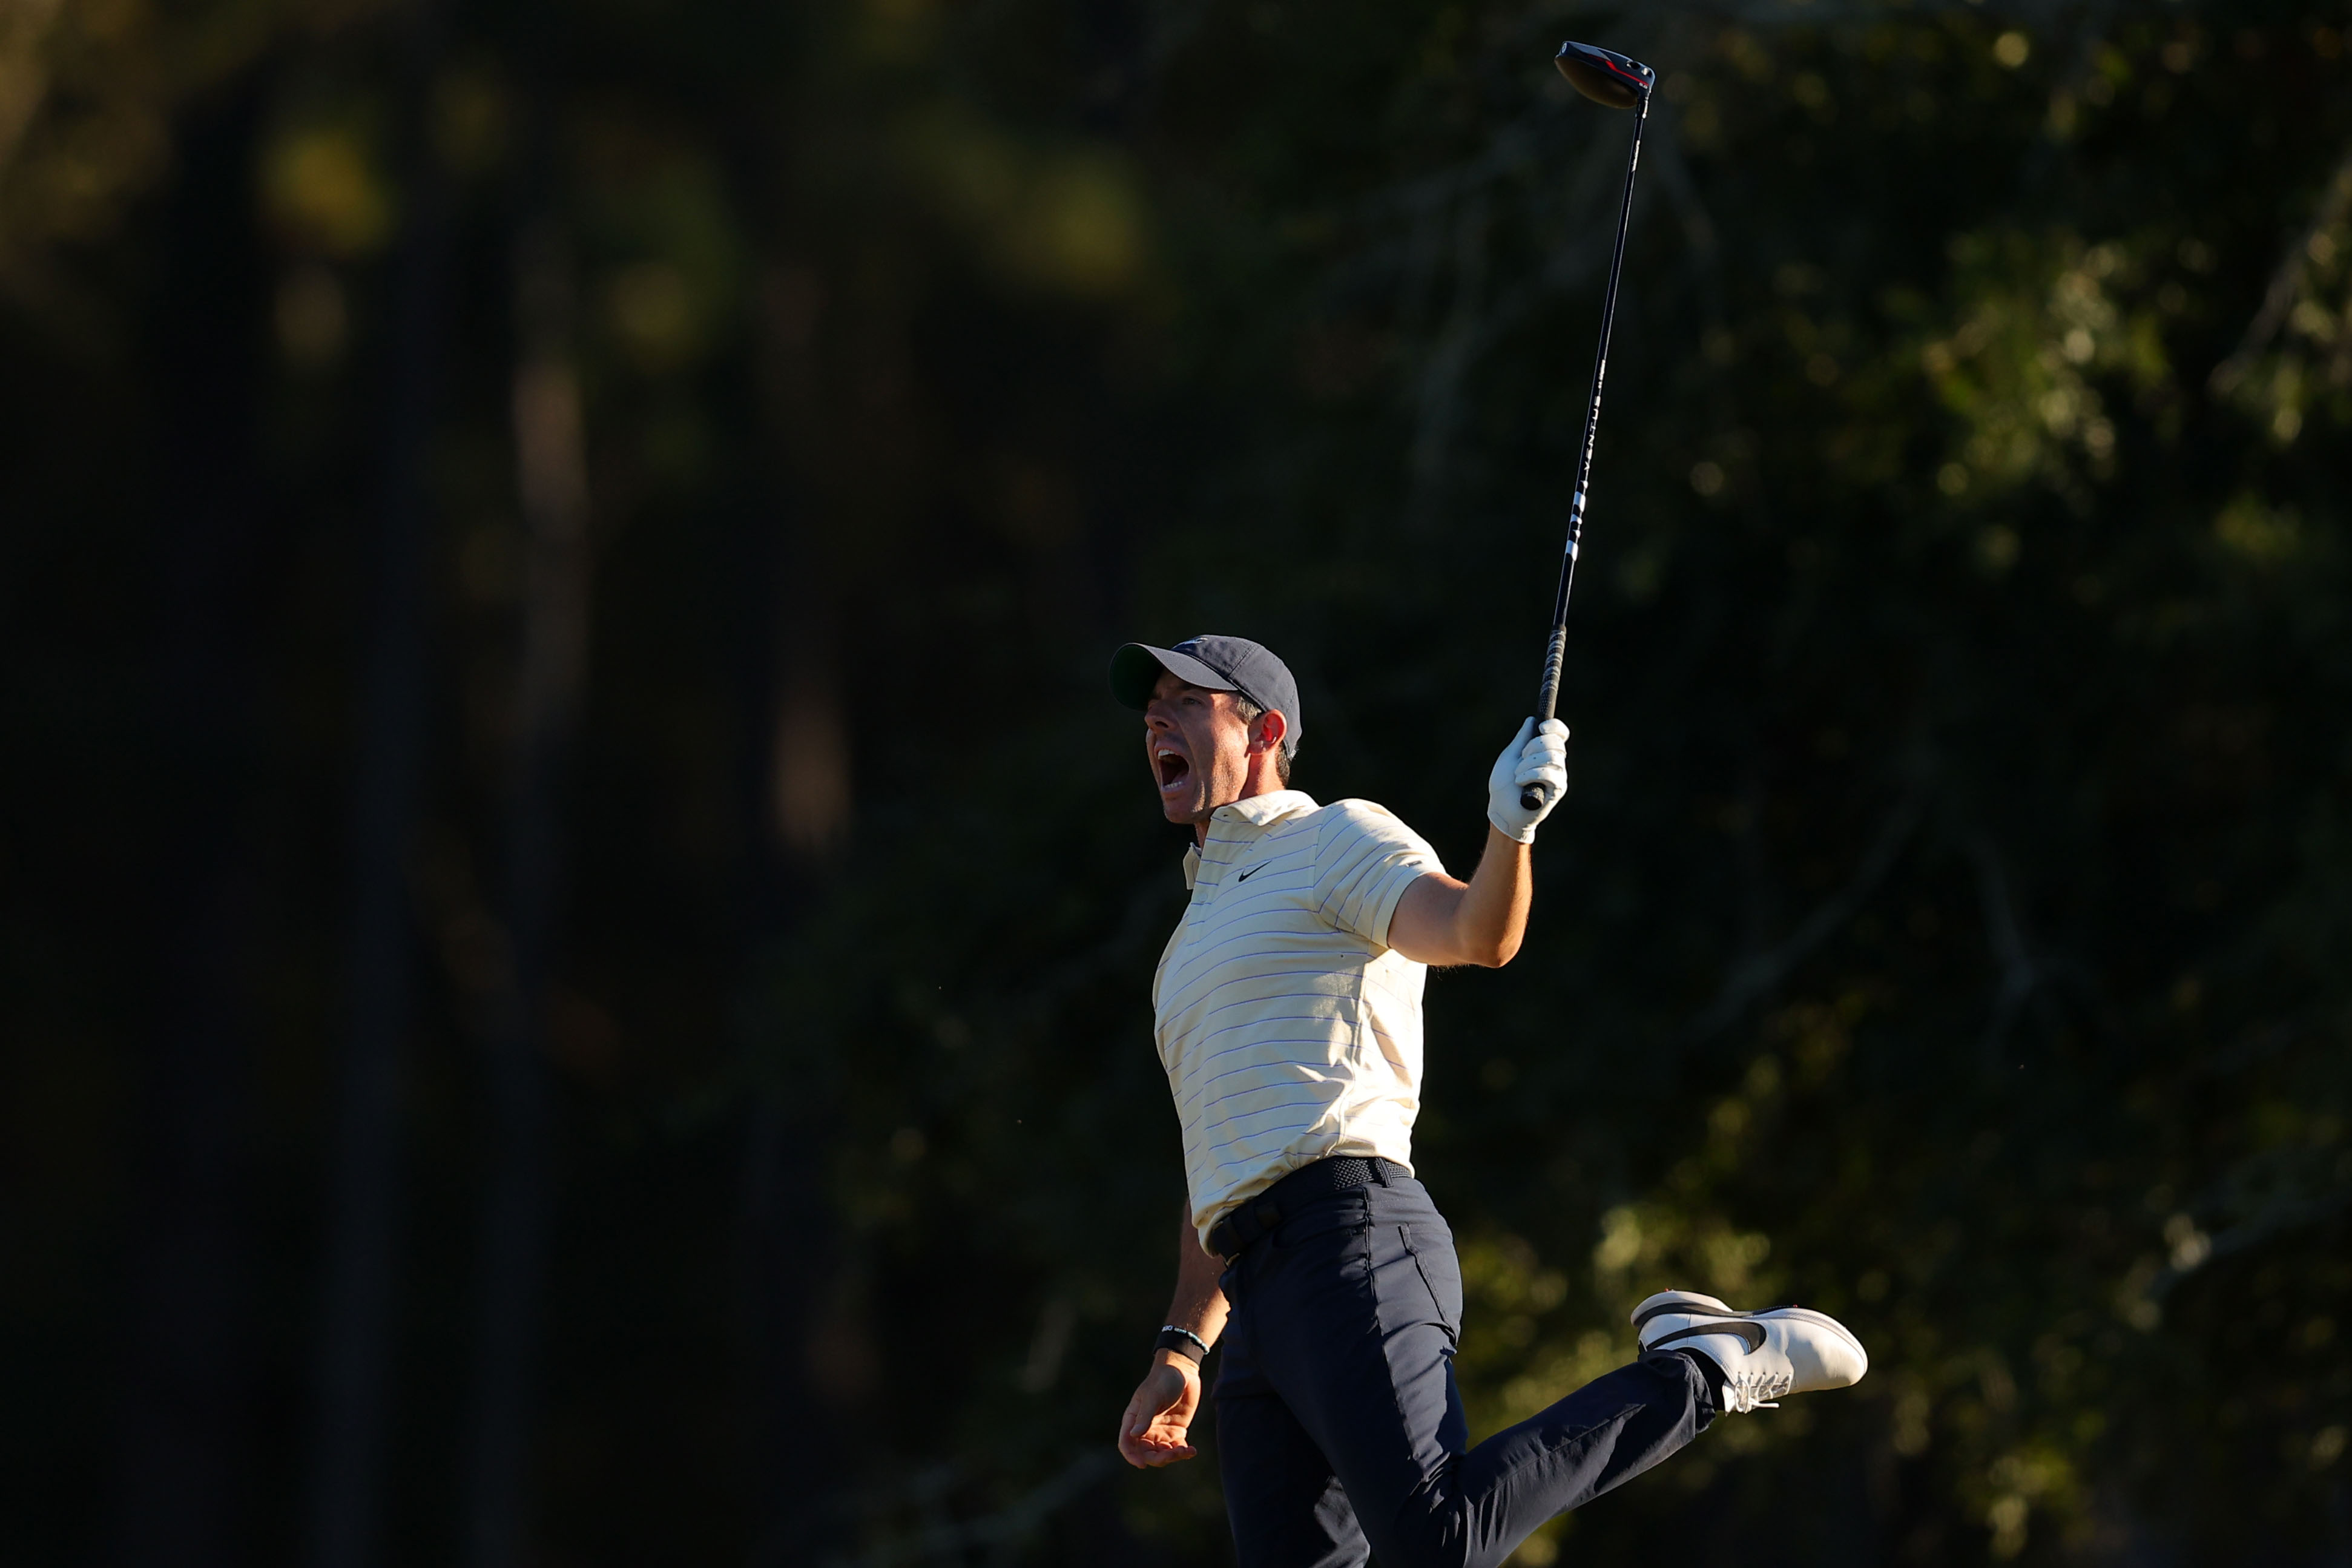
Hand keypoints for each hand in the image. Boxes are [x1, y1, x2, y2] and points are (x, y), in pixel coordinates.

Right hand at [1116, 1354, 1201, 1467]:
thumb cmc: (1163, 1379)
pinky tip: (1192, 1451)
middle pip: (1146, 1453)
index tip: (1142, 1465)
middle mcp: (1145, 1429)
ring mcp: (1161, 1431)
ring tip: (1186, 1451)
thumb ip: (1145, 1416)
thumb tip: (1134, 1434)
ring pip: (1163, 1454)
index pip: (1127, 1443)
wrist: (1183, 1370)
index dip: (1131, 1456)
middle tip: (1173, 1454)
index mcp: (1133, 1419)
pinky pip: (1177, 1448)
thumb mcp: (1153, 1396)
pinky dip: (1184, 1453)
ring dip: (1173, 1457)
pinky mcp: (1176, 1431)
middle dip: (1159, 1458)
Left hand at [1485, 718, 1568, 842]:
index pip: (1560, 733)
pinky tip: (1521, 782)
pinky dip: (1532, 774)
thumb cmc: (1504, 786)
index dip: (1554, 726)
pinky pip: (1551, 774)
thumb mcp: (1510, 756)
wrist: (1502, 811)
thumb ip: (1522, 739)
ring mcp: (1559, 776)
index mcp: (1544, 752)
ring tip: (1518, 775)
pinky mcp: (1558, 790)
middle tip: (1521, 758)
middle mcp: (1555, 762)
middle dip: (1534, 746)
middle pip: (1556, 741)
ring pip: (1553, 756)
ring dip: (1529, 763)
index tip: (1541, 728)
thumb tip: (1532, 719)